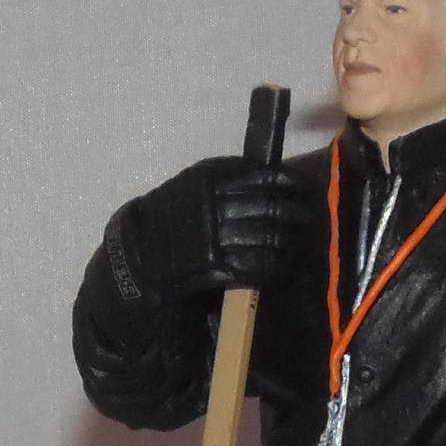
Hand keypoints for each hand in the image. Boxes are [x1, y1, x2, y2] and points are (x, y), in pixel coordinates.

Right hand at [114, 156, 307, 303]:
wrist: (138, 254)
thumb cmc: (169, 216)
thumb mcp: (193, 183)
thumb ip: (228, 177)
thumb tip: (271, 177)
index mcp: (211, 179)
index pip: (267, 179)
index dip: (293, 186)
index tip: (303, 191)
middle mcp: (216, 206)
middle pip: (274, 210)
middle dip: (298, 216)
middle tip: (307, 219)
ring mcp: (217, 239)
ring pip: (271, 239)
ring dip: (292, 244)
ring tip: (298, 244)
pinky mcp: (217, 268)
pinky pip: (259, 268)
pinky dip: (278, 268)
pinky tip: (285, 267)